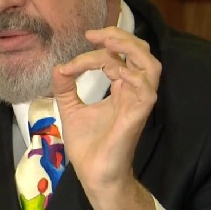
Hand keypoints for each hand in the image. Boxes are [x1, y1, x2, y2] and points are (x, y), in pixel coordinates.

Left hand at [52, 26, 160, 209]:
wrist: (94, 175)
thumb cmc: (88, 145)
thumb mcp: (70, 108)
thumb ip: (66, 87)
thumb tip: (58, 66)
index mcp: (122, 88)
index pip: (117, 57)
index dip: (95, 51)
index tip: (70, 61)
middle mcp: (134, 91)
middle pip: (141, 52)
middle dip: (120, 36)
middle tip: (94, 35)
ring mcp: (139, 103)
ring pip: (151, 65)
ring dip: (130, 49)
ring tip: (107, 42)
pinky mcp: (139, 115)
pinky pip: (145, 88)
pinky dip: (130, 74)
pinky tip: (111, 72)